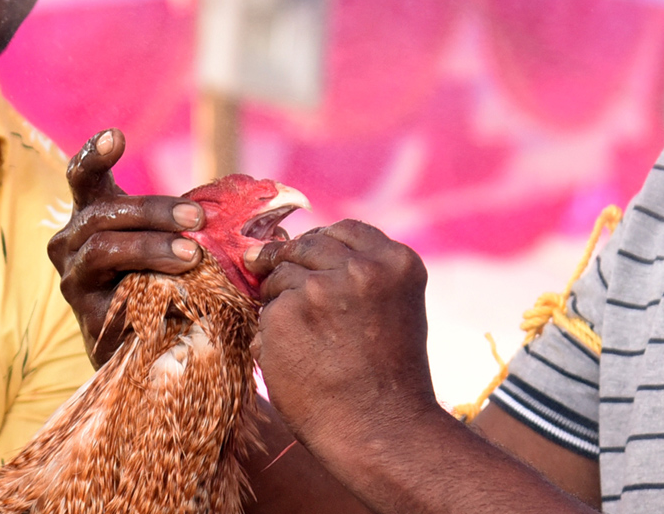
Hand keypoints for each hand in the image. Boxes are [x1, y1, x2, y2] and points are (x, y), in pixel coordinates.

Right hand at [48, 129, 205, 366]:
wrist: (146, 348)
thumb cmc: (166, 281)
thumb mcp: (177, 243)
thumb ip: (205, 223)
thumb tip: (279, 220)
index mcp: (93, 214)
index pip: (83, 177)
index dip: (94, 154)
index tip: (116, 136)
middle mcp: (72, 241)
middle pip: (103, 211)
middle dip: (151, 210)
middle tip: (196, 218)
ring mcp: (74, 277)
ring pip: (102, 247)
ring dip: (150, 246)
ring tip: (191, 255)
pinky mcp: (85, 314)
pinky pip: (111, 292)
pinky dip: (146, 286)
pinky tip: (176, 293)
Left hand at [247, 221, 439, 453]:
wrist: (381, 431)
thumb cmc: (388, 377)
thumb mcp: (393, 307)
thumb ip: (360, 273)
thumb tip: (295, 247)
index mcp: (397, 261)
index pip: (343, 231)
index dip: (321, 244)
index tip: (308, 258)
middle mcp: (360, 267)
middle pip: (307, 245)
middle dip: (292, 265)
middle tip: (294, 298)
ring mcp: (320, 288)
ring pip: (280, 276)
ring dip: (282, 299)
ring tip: (307, 341)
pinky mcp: (284, 314)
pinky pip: (266, 311)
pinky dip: (273, 333)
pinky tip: (295, 359)